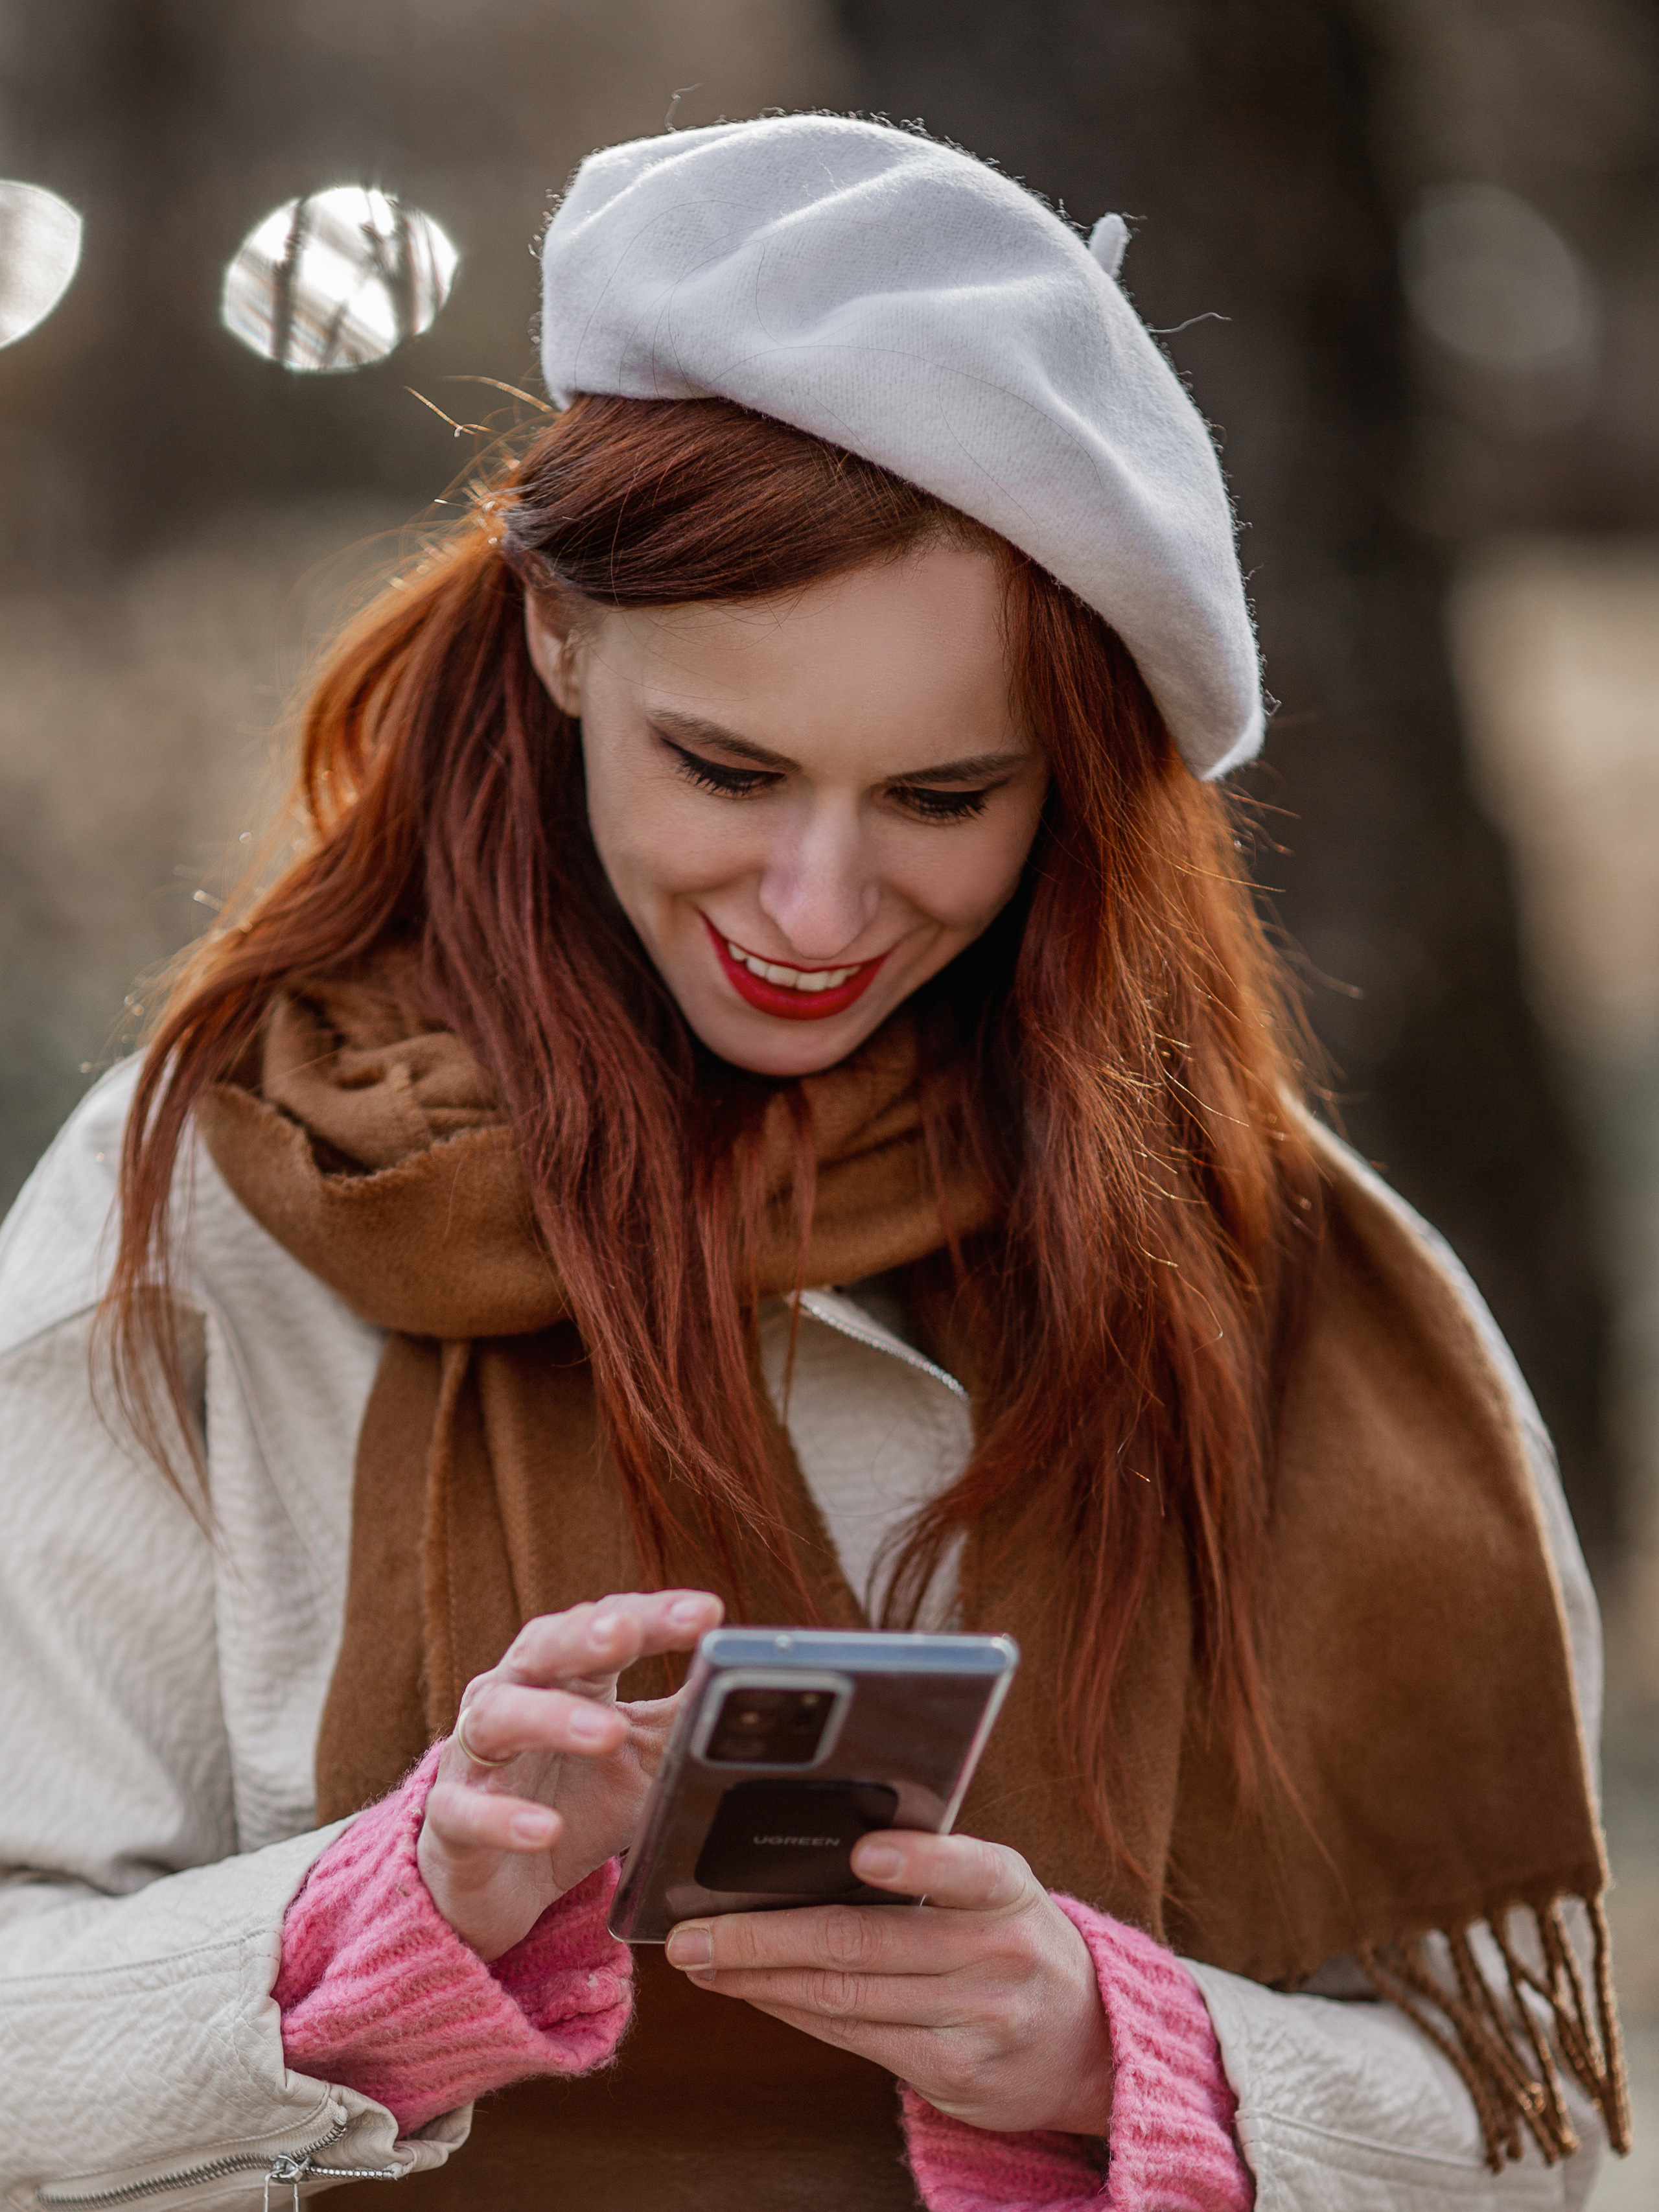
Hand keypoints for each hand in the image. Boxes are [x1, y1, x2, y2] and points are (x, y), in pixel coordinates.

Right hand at [416, 1588, 722, 1961]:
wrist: (505, 1885)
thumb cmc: (575, 1802)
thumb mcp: (644, 1762)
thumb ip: (686, 1720)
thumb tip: (749, 1687)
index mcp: (565, 1676)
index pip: (607, 1628)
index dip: (654, 1616)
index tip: (708, 1611)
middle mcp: (512, 1696)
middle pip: (543, 1648)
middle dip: (585, 1636)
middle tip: (628, 1632)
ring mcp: (475, 1756)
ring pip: (500, 1717)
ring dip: (553, 1720)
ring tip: (608, 1731)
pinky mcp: (450, 1819)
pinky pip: (469, 1812)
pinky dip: (507, 1819)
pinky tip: (546, 1828)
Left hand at [664, 1830, 1112, 2136]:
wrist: (1089, 2040)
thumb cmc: (1013, 1937)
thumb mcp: (995, 1888)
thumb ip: (929, 1866)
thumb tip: (813, 1849)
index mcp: (1009, 1888)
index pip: (969, 1868)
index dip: (918, 1862)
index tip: (864, 1852)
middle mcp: (998, 1954)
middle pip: (863, 1943)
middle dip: (764, 1936)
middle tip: (695, 1932)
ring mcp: (978, 2022)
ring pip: (844, 1998)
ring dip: (758, 1979)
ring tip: (702, 1961)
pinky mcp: (955, 2076)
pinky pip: (854, 2038)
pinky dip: (792, 2011)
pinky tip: (753, 1991)